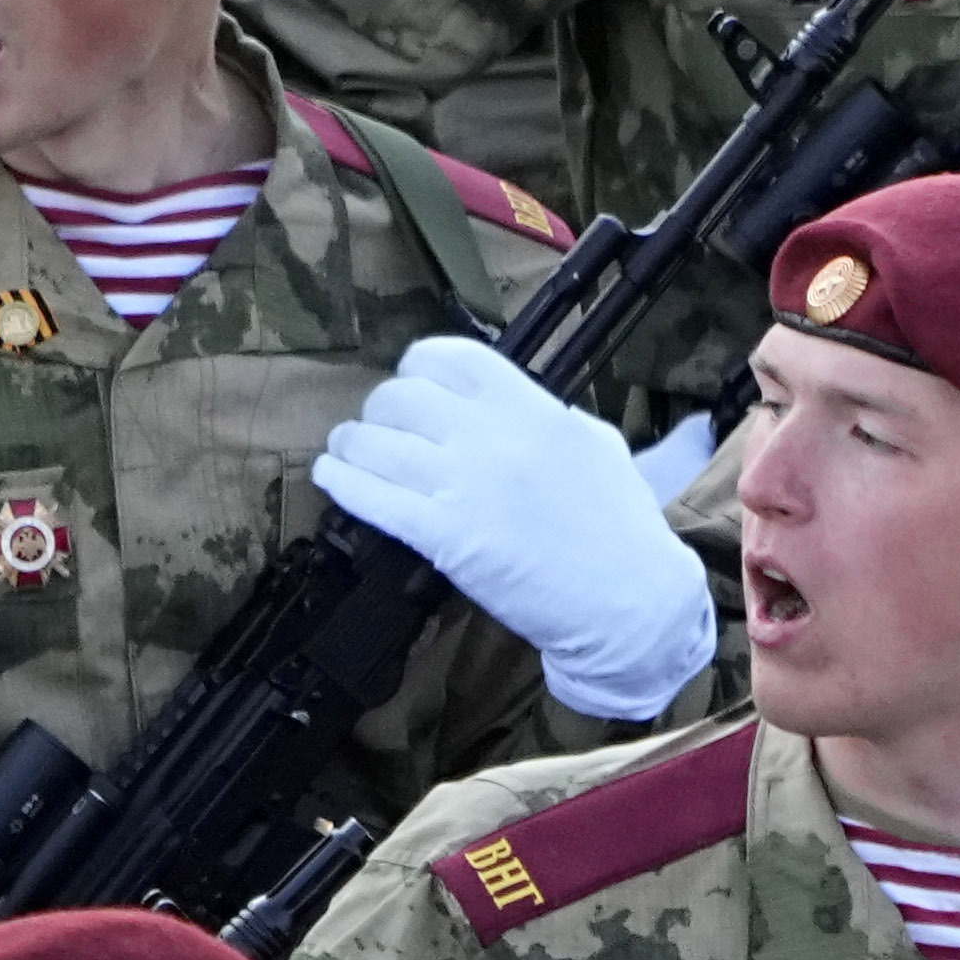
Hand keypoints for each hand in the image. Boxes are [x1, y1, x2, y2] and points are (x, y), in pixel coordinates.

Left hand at [314, 333, 719, 719]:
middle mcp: (490, 435)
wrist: (628, 602)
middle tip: (380, 428)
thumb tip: (512, 408)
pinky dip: (342, 483)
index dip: (418, 365)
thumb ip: (549, 418)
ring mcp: (463, 485)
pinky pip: (372, 498)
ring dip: (351, 445)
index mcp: (531, 406)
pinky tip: (331, 477)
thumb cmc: (622, 527)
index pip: (450, 358)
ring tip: (346, 452)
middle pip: (400, 397)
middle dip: (380, 410)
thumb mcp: (597, 446)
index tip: (412, 382)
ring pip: (374, 443)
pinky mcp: (442, 536)